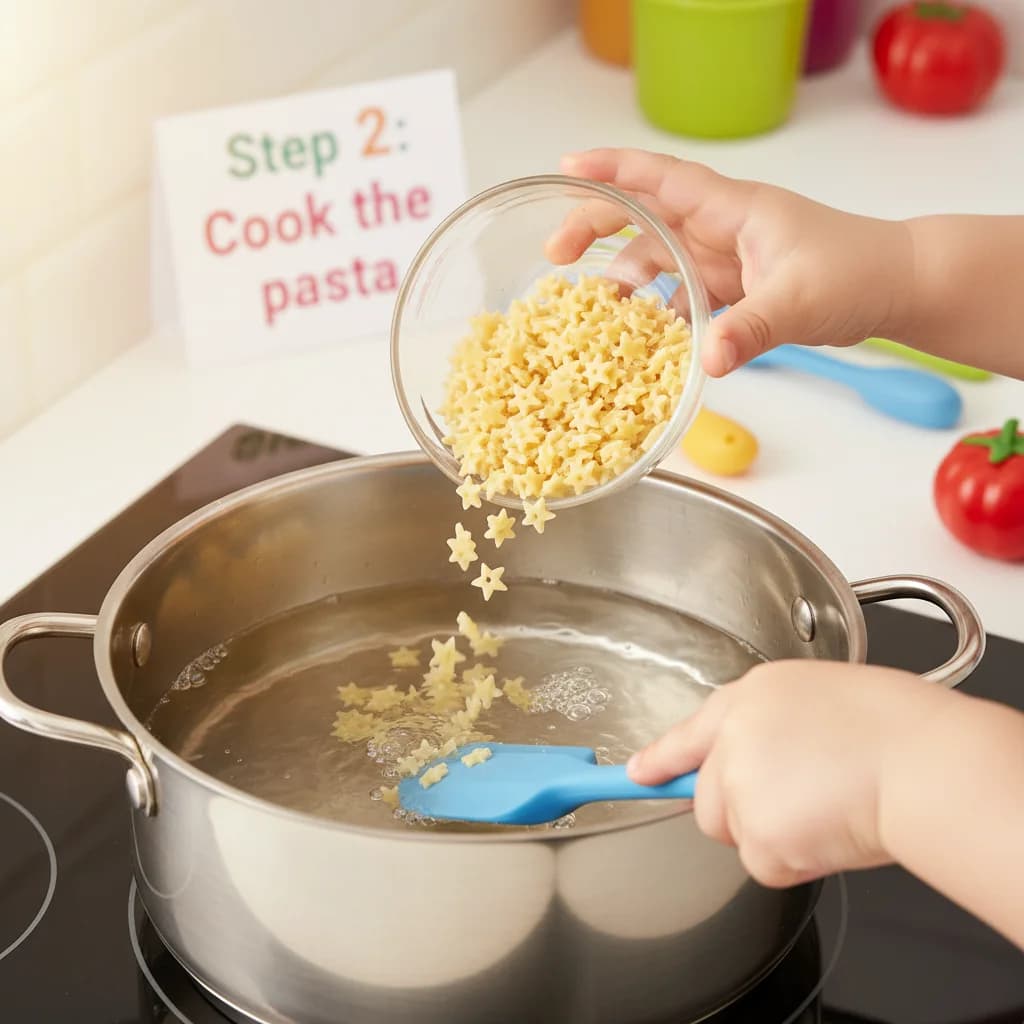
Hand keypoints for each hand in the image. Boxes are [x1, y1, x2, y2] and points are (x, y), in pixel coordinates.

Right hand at [547, 148, 913, 377]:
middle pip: (645, 215)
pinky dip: (657, 312)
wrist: (895, 286)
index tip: (567, 167)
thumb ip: (751, 330)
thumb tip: (705, 362)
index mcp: (735, 209)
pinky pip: (680, 294)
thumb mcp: (800, 302)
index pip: (663, 178)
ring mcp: (724, 257)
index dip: (613, 171)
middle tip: (556, 254)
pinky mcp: (731, 287)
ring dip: (622, 278)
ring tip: (589, 309)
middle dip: (597, 226)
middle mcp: (721, 227)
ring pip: (657, 257)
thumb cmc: (858, 271)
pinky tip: (641, 337)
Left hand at [627, 661, 953, 887]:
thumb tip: (763, 757)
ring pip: (737, 832)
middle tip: (800, 803)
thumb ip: (775, 724)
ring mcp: (738, 786)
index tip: (638, 773)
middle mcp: (732, 738)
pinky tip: (828, 831)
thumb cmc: (893, 727)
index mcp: (751, 697)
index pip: (690, 731)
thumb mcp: (822, 696)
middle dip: (741, 811)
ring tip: (826, 807)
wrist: (918, 763)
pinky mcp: (754, 832)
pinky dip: (795, 861)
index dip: (661, 757)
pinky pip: (764, 864)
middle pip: (708, 799)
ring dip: (773, 834)